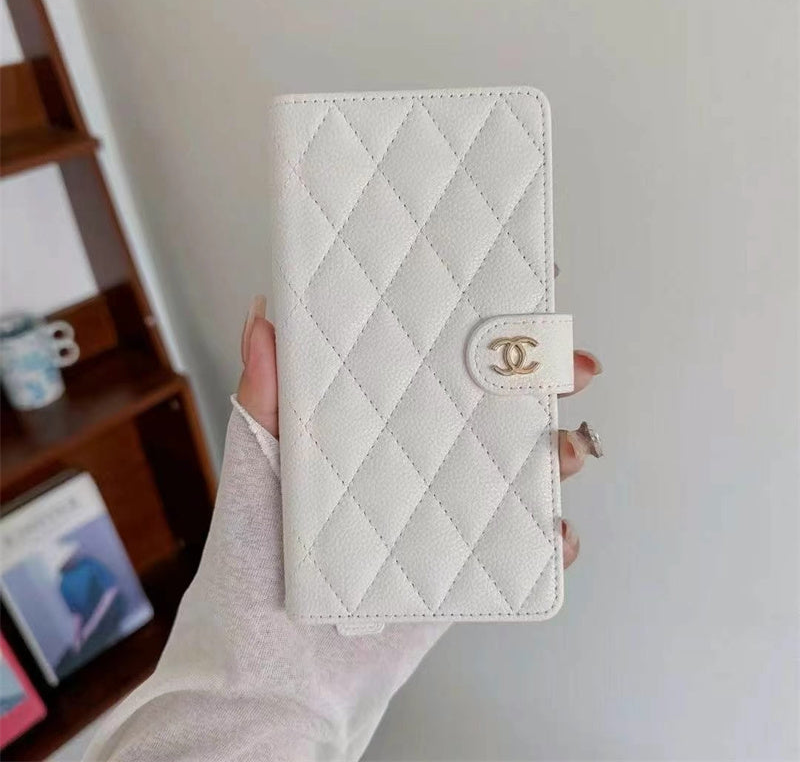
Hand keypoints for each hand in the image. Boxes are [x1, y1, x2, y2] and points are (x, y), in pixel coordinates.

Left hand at [237, 296, 600, 568]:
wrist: (278, 675)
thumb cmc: (253, 565)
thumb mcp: (258, 468)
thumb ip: (265, 399)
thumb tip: (266, 317)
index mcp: (377, 425)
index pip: (435, 364)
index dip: (481, 329)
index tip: (519, 293)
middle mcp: (419, 459)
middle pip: (494, 407)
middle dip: (543, 379)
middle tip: (570, 366)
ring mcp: (446, 512)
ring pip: (521, 469)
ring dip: (558, 452)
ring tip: (562, 452)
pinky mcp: (466, 568)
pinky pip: (525, 547)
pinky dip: (554, 538)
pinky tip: (554, 534)